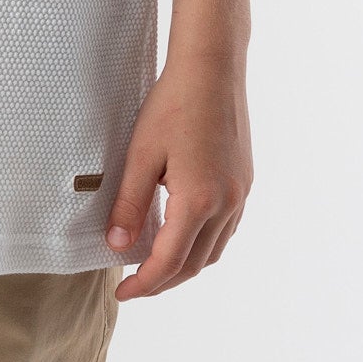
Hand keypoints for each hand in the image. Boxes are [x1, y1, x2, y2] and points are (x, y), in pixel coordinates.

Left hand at [105, 48, 251, 300]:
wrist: (212, 69)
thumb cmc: (172, 105)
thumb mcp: (139, 156)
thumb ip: (129, 205)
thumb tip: (117, 247)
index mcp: (199, 200)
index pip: (168, 261)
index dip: (144, 284)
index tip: (121, 292)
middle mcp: (226, 204)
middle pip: (194, 264)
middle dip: (163, 281)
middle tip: (134, 286)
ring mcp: (240, 194)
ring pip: (213, 250)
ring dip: (184, 265)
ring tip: (154, 266)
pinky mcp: (244, 182)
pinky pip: (226, 229)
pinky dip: (202, 244)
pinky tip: (181, 236)